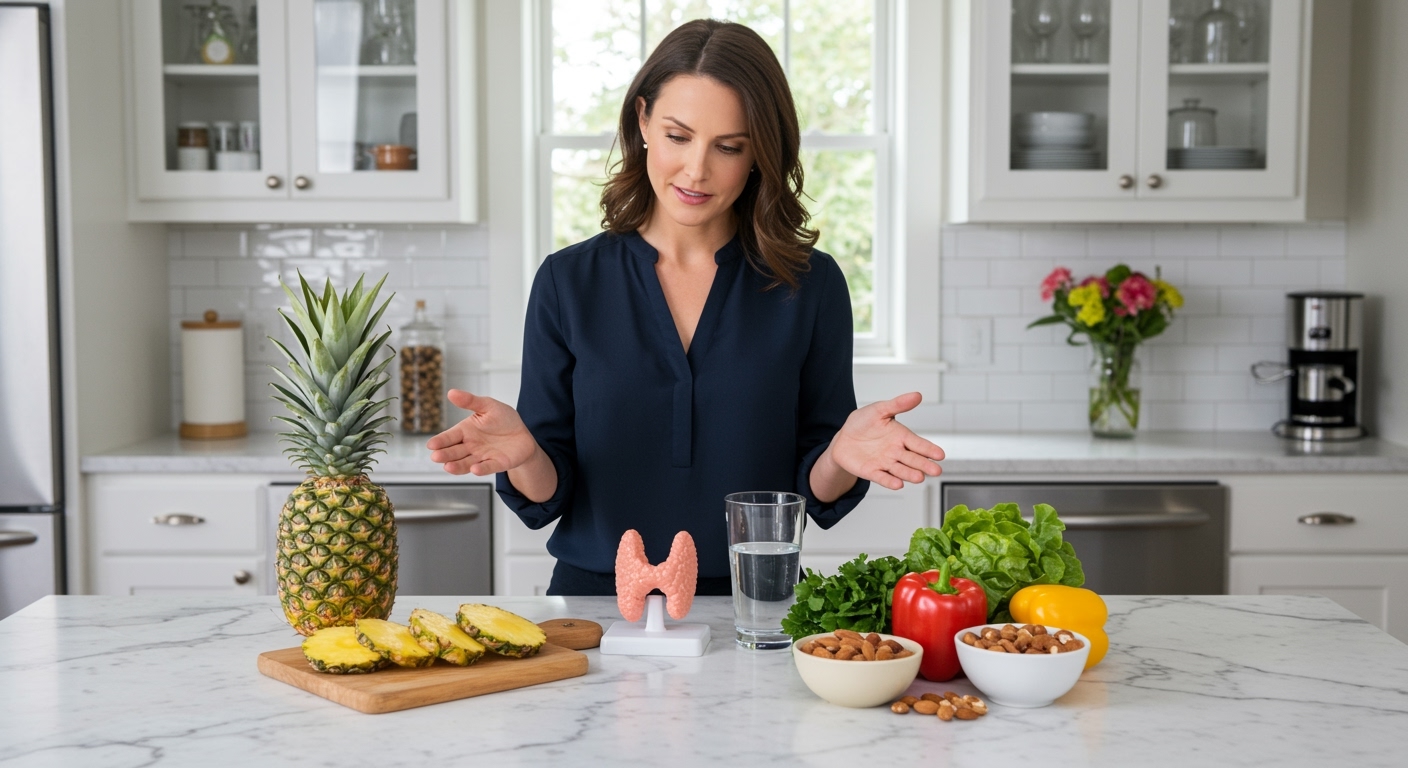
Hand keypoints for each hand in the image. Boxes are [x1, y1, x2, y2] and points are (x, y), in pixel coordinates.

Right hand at [427, 390, 538, 475]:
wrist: (523, 434)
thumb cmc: (503, 419)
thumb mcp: (488, 406)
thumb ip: (470, 401)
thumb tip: (451, 392)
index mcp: (466, 431)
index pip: (449, 437)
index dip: (440, 441)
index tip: (431, 445)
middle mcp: (471, 446)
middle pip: (454, 452)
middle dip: (445, 455)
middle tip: (436, 457)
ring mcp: (482, 456)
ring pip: (466, 463)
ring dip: (457, 466)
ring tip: (448, 467)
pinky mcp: (497, 463)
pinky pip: (488, 467)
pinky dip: (481, 469)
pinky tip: (474, 469)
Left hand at [826, 392, 944, 491]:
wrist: (843, 438)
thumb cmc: (863, 423)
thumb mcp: (879, 410)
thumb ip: (898, 405)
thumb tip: (917, 395)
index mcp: (901, 436)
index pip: (918, 443)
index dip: (929, 449)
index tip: (940, 454)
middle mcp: (896, 452)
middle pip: (913, 460)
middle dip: (925, 465)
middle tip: (936, 470)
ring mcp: (885, 463)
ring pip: (900, 470)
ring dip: (910, 474)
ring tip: (919, 477)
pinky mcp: (872, 472)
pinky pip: (882, 477)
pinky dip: (889, 481)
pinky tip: (898, 484)